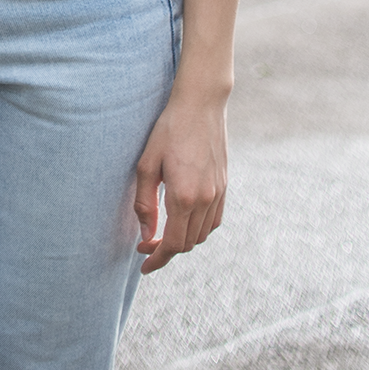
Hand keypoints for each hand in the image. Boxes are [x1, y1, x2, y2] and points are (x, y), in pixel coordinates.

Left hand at [132, 88, 227, 272]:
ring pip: (201, 235)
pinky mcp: (224, 186)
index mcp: (183, 196)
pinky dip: (199, 230)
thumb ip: (145, 203)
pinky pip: (214, 221)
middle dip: (166, 251)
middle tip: (146, 244)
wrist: (201, 105)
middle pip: (187, 244)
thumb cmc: (169, 130)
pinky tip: (185, 221)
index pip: (172, 244)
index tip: (143, 264)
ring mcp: (217, 194)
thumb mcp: (147, 163)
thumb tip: (145, 235)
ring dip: (183, 241)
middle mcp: (205, 200)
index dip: (157, 259)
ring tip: (163, 233)